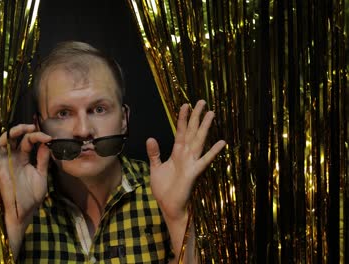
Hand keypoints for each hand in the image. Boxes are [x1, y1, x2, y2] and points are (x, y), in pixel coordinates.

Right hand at [0, 124, 51, 254]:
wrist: (26, 212)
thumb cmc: (32, 196)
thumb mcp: (41, 175)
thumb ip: (42, 160)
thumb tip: (46, 144)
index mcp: (24, 158)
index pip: (29, 141)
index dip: (38, 136)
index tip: (49, 138)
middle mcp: (13, 159)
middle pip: (13, 138)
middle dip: (21, 129)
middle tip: (32, 127)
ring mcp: (6, 164)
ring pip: (2, 144)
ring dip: (9, 134)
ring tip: (20, 129)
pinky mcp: (0, 172)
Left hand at [147, 100, 225, 221]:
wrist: (169, 206)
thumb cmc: (164, 189)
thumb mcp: (155, 168)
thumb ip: (154, 153)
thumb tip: (150, 138)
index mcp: (177, 153)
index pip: (180, 131)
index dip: (182, 118)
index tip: (185, 105)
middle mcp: (186, 155)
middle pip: (192, 131)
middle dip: (196, 117)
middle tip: (201, 101)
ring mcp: (191, 162)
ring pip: (199, 141)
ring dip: (204, 127)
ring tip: (211, 114)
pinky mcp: (194, 172)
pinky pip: (204, 160)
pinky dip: (213, 151)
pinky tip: (222, 142)